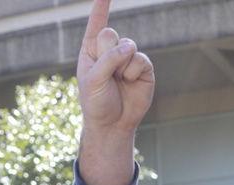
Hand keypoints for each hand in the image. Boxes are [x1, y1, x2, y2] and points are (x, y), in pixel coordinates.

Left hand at [76, 0, 154, 184]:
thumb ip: (108, 61)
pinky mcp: (142, 68)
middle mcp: (109, 53)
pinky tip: (129, 82)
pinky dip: (133, 71)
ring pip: (128, 45)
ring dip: (121, 65)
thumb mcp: (93, 81)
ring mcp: (127, 59)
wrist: (113, 124)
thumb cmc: (96, 103)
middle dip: (107, 51)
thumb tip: (130, 46)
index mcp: (91, 53)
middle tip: (105, 72)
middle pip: (110, 34)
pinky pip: (140, 58)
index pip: (95, 27)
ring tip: (117, 81)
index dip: (100, 10)